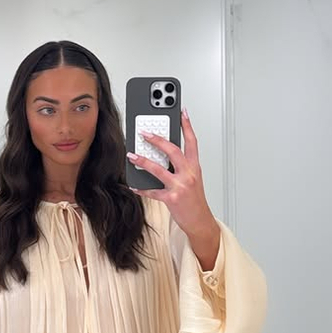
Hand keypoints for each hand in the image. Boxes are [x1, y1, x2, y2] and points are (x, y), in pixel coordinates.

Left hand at [127, 108, 216, 236]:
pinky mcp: (171, 198)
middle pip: (173, 150)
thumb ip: (181, 167)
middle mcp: (188, 174)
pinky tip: (134, 185)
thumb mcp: (192, 180)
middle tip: (145, 132)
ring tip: (132, 156)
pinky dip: (141, 188)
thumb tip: (162, 156)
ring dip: (143, 161)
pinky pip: (152, 191)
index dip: (187, 125)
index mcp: (194, 167)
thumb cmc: (195, 201)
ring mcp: (180, 186)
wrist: (200, 221)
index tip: (181, 111)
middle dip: (158, 139)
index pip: (192, 141)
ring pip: (159, 169)